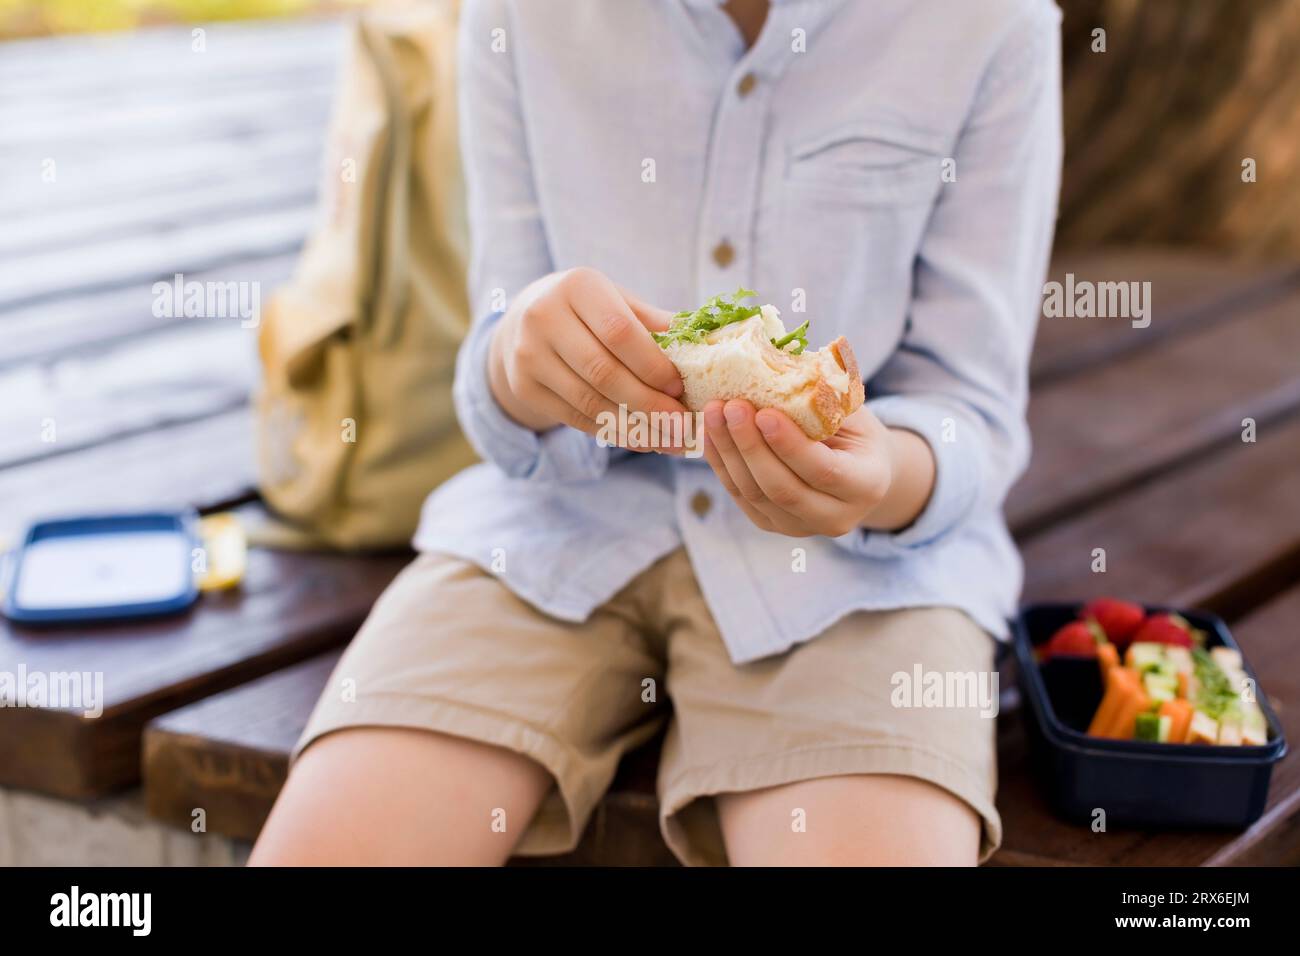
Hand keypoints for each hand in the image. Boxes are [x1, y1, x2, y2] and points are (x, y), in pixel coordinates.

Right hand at [488, 267, 688, 449]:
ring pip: (589, 401)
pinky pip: (576, 418)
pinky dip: (613, 433)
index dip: (652, 365)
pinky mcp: (524, 386)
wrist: (526, 321)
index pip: (619, 332)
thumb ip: (657, 324)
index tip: (681, 388)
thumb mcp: (620, 303)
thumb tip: (709, 347)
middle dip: (648, 404)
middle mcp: (544, 317)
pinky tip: (642, 440)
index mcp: (577, 286)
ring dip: (634, 427)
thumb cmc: (590, 311)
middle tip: (681, 425)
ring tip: (669, 440)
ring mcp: (529, 354)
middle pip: (603, 372)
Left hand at [702, 400, 931, 536]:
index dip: (790, 445)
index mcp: (866, 486)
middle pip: (782, 488)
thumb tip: (780, 365)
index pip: (823, 471)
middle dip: (750, 446)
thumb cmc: (856, 430)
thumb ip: (825, 400)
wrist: (858, 469)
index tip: (763, 412)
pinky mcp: (771, 524)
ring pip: (754, 494)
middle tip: (730, 406)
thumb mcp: (854, 412)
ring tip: (713, 412)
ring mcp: (799, 527)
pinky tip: (709, 432)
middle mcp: (835, 518)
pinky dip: (721, 463)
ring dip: (728, 452)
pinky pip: (739, 496)